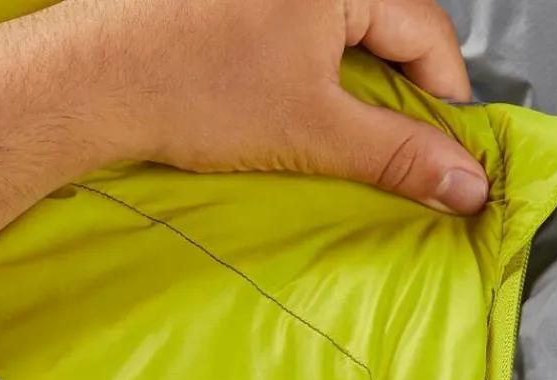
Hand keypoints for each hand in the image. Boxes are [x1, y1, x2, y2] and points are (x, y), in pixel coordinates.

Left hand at [100, 0, 488, 210]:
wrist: (92, 79)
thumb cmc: (189, 89)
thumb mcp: (313, 130)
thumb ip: (399, 156)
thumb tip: (464, 183)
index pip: (431, 34)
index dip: (447, 102)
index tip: (447, 156)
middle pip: (395, 24)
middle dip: (404, 93)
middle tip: (400, 152)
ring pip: (352, 26)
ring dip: (363, 83)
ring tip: (346, 133)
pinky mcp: (246, 1)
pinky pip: (311, 26)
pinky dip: (322, 68)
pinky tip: (304, 105)